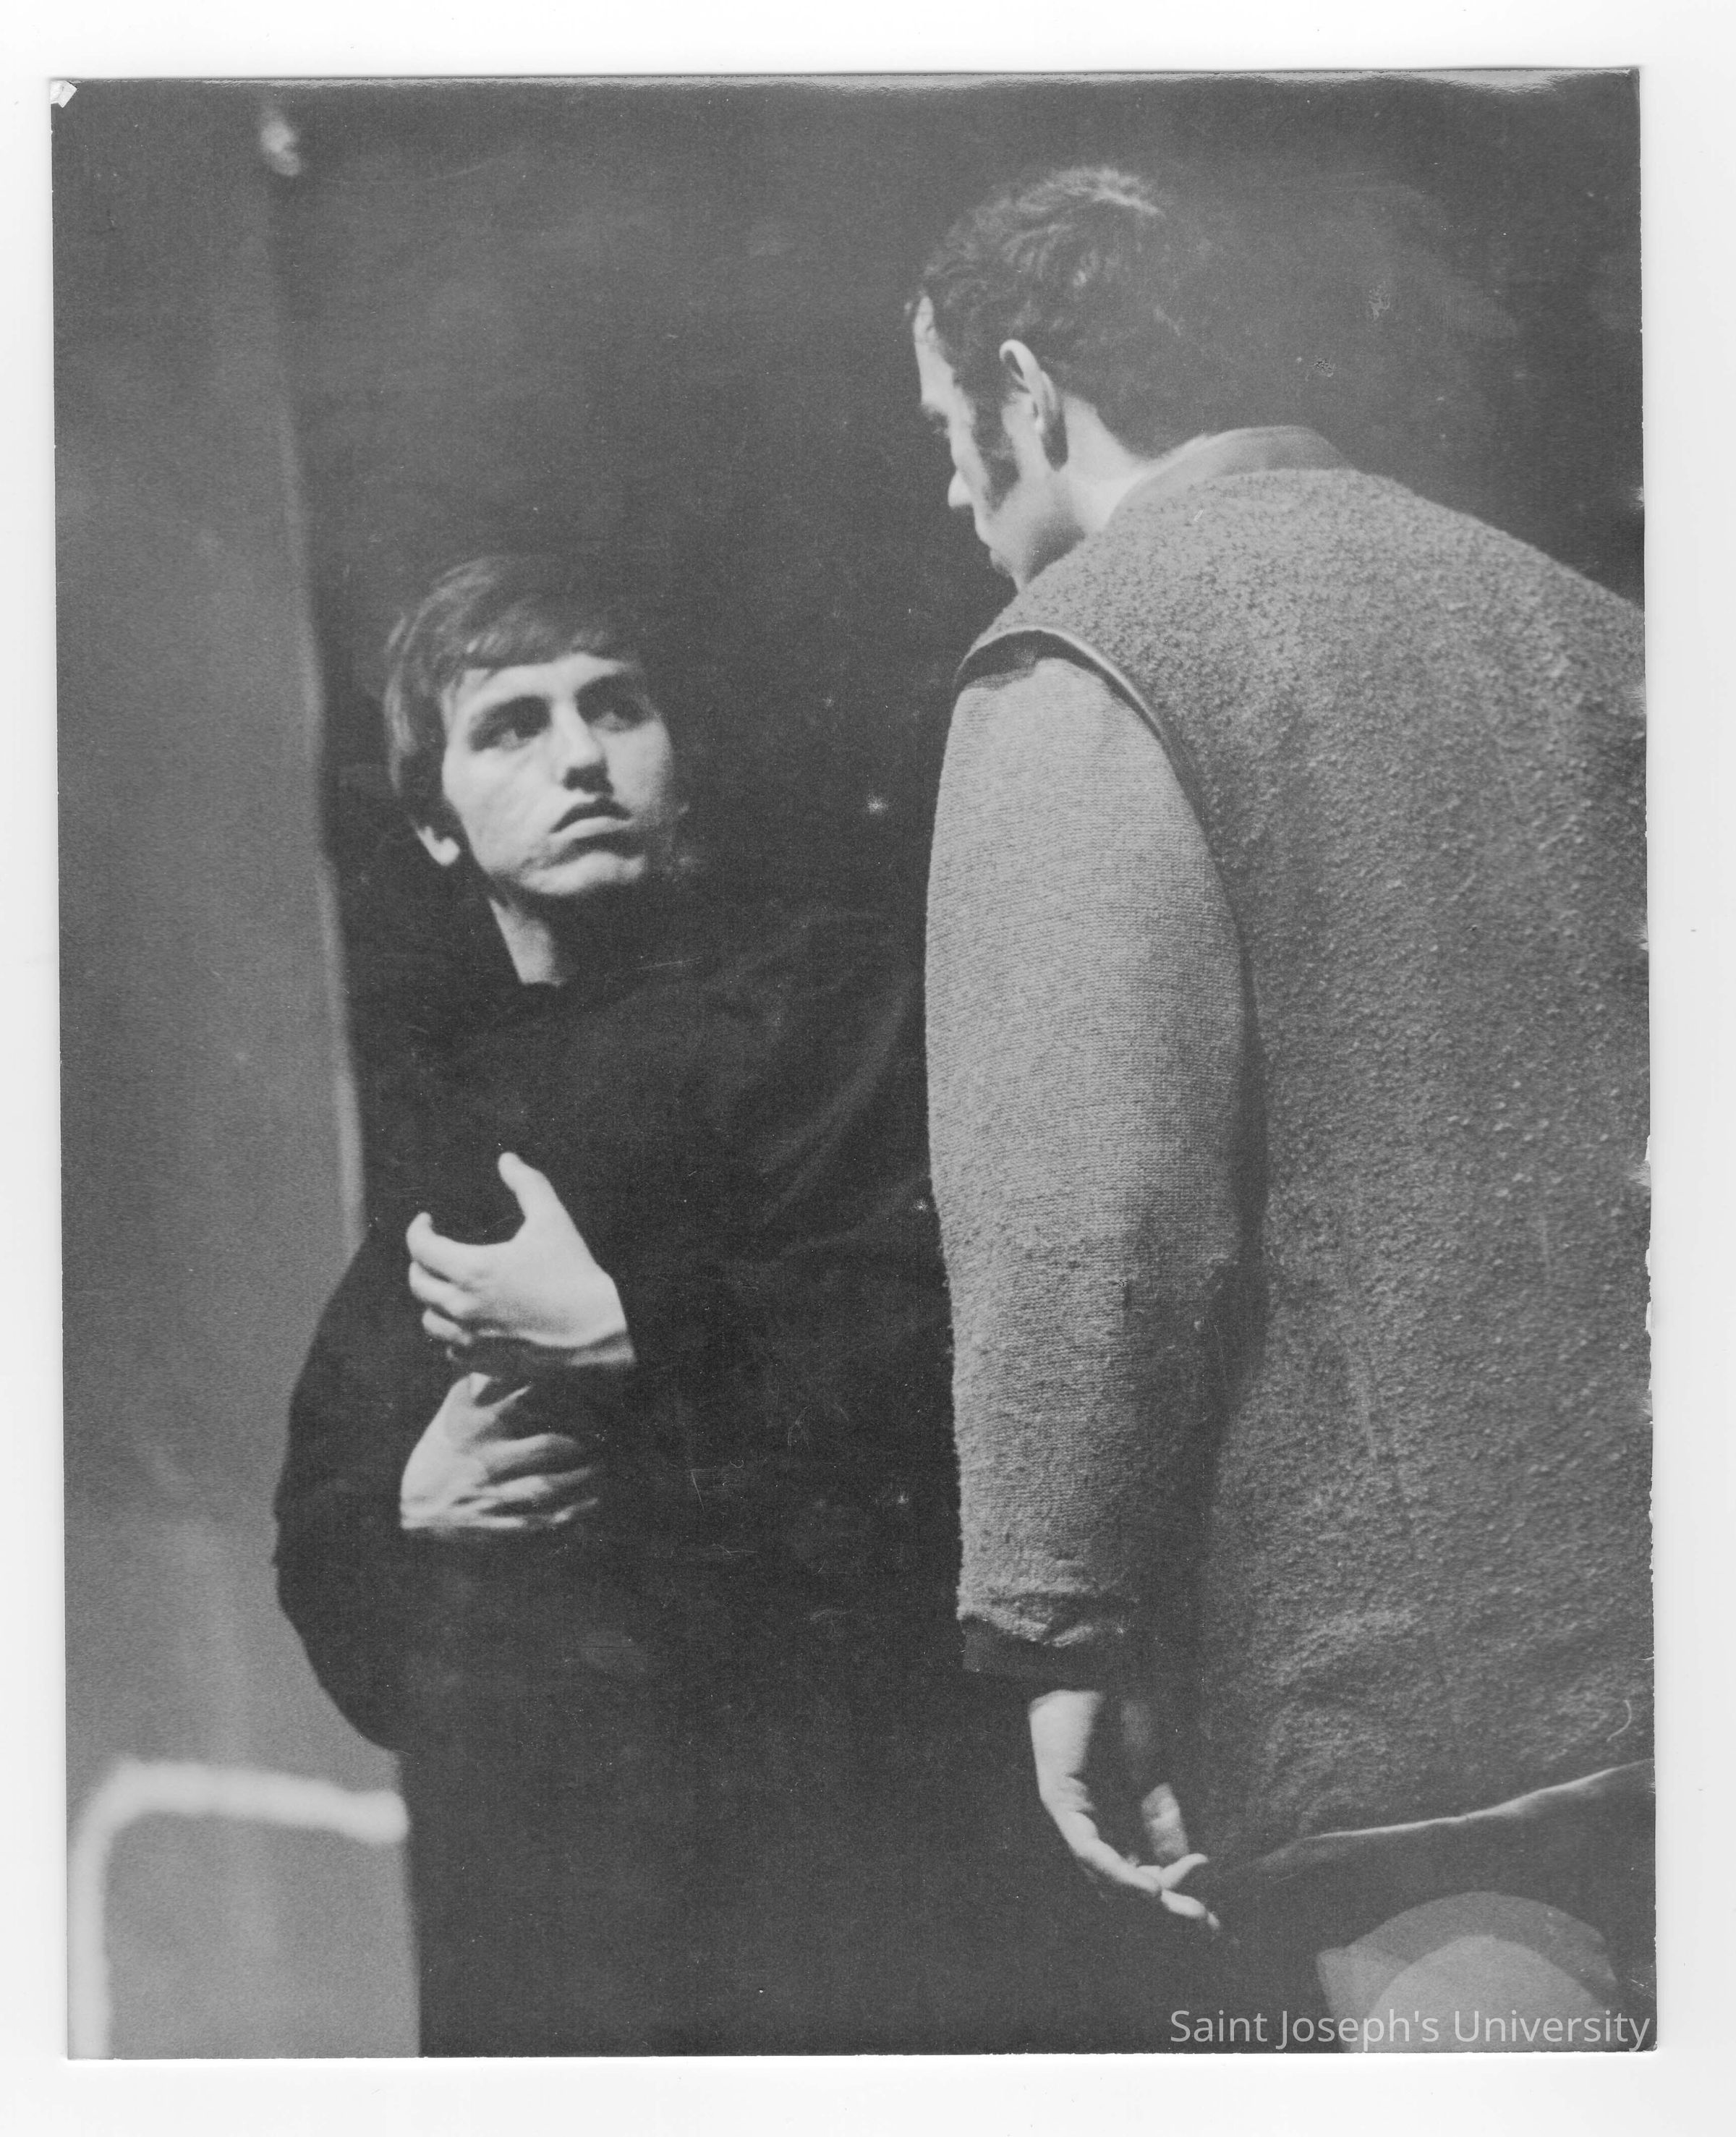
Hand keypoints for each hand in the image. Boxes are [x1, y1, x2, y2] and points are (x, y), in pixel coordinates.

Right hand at [400, 1371, 603, 1538]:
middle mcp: (489, 1461)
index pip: (527, 1401)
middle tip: (605, 1431)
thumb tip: (494, 1355)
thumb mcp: (451, 1415)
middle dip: (581, 1439)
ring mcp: (497, 1495)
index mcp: (478, 1429)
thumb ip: (475, 1384)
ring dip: (583, 1475)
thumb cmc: (438, 1454)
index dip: (562, 1392)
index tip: (585, 1387)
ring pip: (552, 1485)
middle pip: (549, 1445)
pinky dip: (573, 1511)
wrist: (410, 1510)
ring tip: (602, 1465)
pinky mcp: (502, 1525)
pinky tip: (593, 1501)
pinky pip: (545, 1519)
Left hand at [407, 1152, 635, 1375]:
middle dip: (421, 1263)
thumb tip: (507, 1160)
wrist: (598, 1330)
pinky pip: (451, 1351)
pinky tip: (466, 1324)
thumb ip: (527, 1184)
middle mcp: (462, 1307)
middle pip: (418, 1284)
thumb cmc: (575, 1272)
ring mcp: (471, 1339)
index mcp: (472, 1270)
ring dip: (433, 1301)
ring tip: (447, 1288)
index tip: (426, 1222)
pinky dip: (452, 1336)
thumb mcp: (552, 1220)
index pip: (420, 1248)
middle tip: (433, 1252)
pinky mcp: (486, 1362)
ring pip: (429, 1320)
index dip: (418, 1230)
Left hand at [1028, 1686, 1217, 1925]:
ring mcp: (1074, 1818)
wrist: (1090, 1666)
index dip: (1177, 1898)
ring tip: (1185, 1911)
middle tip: (1206, 1927)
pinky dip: (1117, 1874)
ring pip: (1106, 1880)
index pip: (1142, 1878)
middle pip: (1124, 1890)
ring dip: (1146, 1901)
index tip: (1213, 1914)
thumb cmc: (1119, 1711)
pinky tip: (1147, 1888)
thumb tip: (1190, 1864)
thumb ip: (1164, 1816)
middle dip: (1166, 1912)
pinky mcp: (1060, 1802)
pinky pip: (1089, 1851)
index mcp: (1115, 1823)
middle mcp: (1092, 1828)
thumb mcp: (1153, 1772)